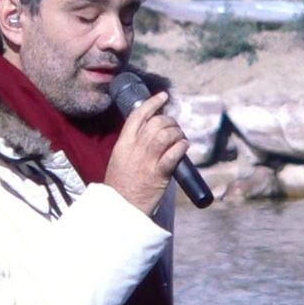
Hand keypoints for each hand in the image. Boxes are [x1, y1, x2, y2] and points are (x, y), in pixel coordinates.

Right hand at [105, 91, 188, 214]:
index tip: (163, 96)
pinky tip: (184, 147)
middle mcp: (135, 149)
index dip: (152, 102)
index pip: (138, 115)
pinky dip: (181, 147)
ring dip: (177, 133)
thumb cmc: (121, 185)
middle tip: (175, 128)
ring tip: (180, 139)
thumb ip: (131, 145)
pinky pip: (174, 154)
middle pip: (156, 123)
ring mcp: (147, 161)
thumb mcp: (119, 159)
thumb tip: (150, 132)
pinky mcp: (158, 174)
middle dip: (170, 121)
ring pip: (166, 135)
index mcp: (123, 144)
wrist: (120, 208)